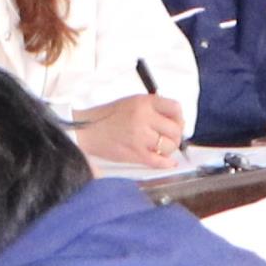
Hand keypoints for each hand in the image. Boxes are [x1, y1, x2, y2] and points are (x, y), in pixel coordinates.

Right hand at [71, 93, 187, 168]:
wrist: (86, 130)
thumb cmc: (107, 117)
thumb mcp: (131, 102)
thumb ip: (152, 108)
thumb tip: (174, 121)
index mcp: (143, 102)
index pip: (175, 107)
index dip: (179, 117)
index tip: (177, 122)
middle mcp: (143, 118)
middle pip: (175, 129)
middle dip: (176, 136)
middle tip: (170, 138)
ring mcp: (139, 137)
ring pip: (169, 146)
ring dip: (169, 149)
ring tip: (162, 148)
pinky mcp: (134, 153)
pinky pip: (158, 161)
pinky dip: (166, 163)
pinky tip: (168, 162)